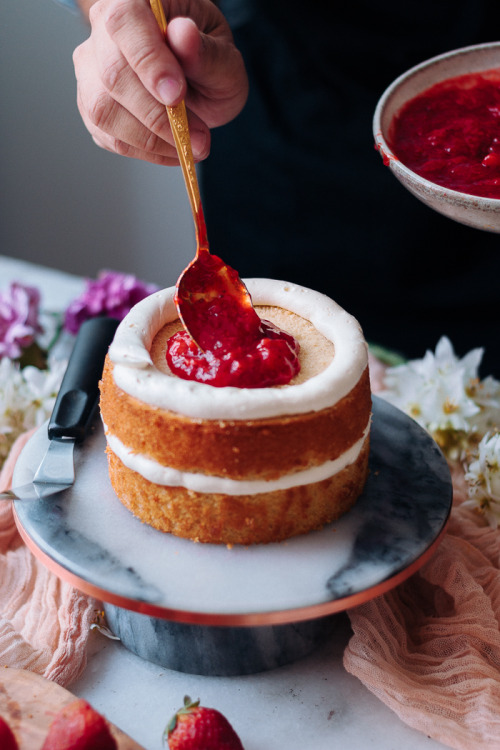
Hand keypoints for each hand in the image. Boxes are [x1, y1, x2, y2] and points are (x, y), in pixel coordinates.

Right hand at [73, 0, 248, 164]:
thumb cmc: (210, 61)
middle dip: (157, 115)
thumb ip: (207, 51)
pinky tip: (173, 148)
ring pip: (103, 111)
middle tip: (198, 135)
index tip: (176, 95)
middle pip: (112, 75)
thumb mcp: (225, 57)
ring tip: (191, 145)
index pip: (125, 22)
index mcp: (136, 1)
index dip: (148, 61)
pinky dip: (146, 151)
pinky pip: (110, 136)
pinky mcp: (91, 105)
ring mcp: (91, 69)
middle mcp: (103, 31)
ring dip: (152, 139)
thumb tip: (183, 35)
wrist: (198, 83)